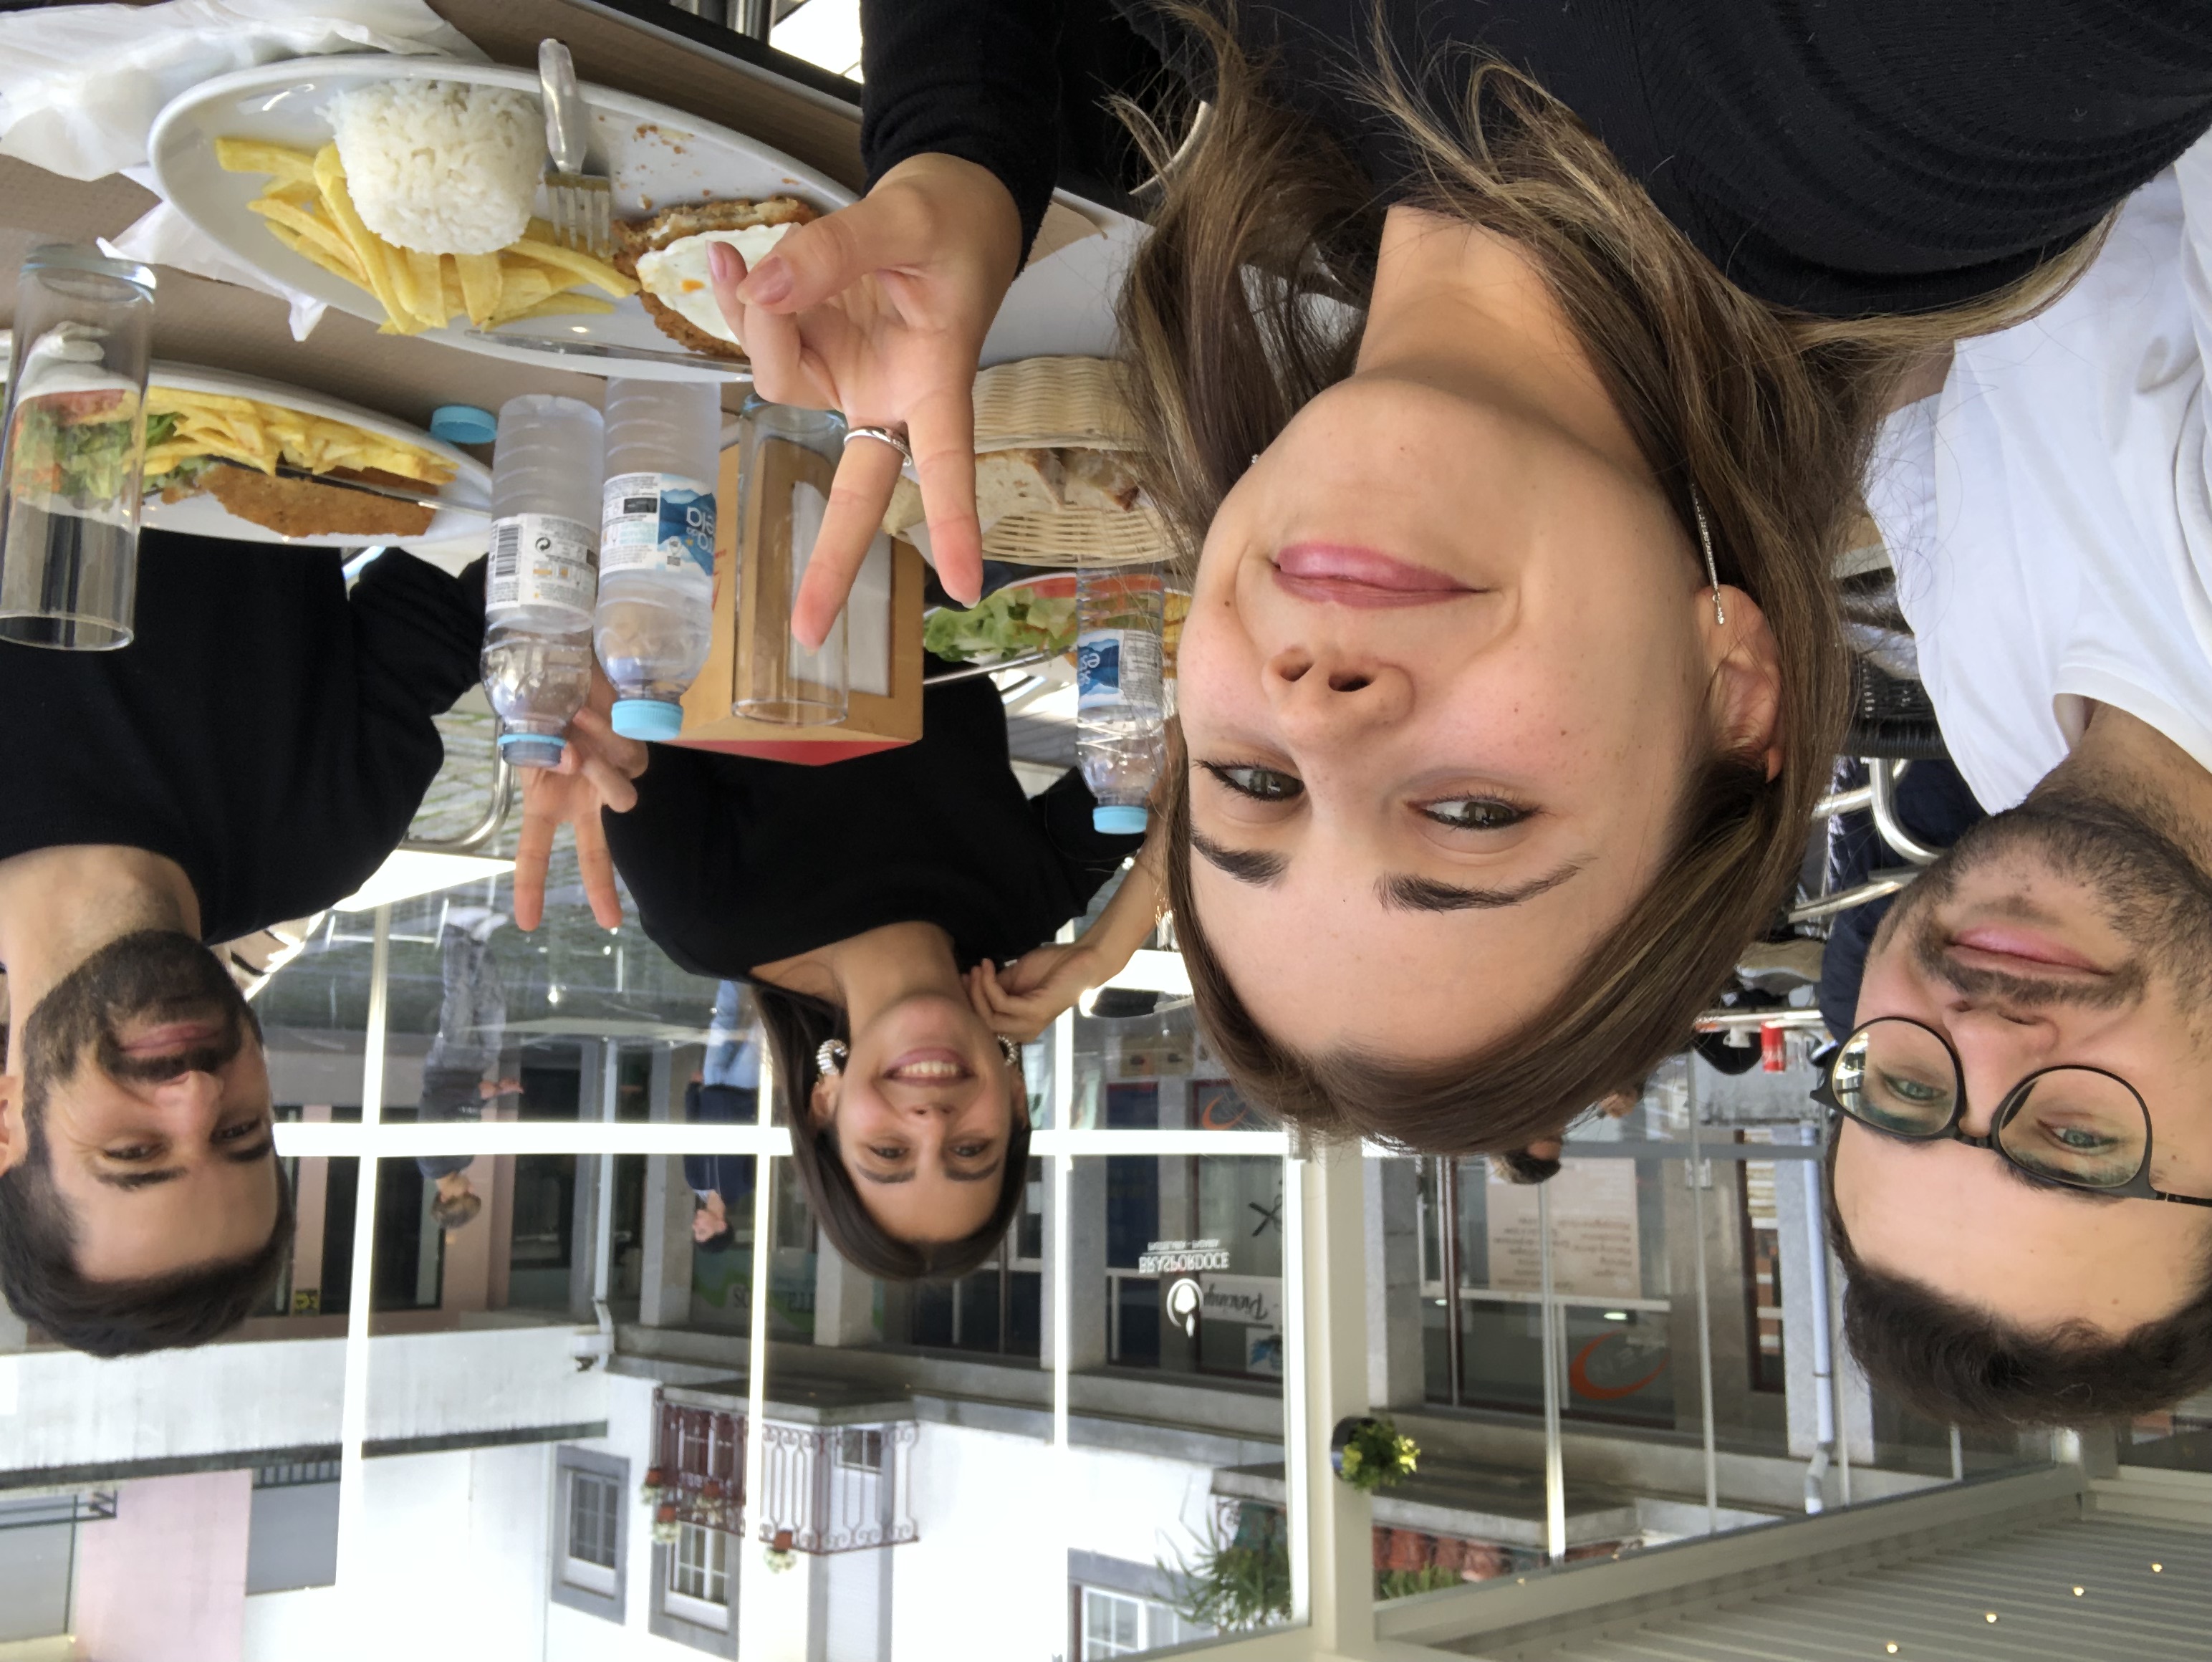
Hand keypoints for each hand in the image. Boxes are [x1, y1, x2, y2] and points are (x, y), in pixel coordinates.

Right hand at [512, 675, 648, 930]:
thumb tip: (571, 763)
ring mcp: (613, 775)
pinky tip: (591, 711)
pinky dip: (608, 736)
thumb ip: (543, 754)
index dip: (530, 886)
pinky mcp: (637, 751)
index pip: (536, 851)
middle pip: (595, 852)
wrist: (562, 654)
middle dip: (600, 886)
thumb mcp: (526, 728)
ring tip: (577, 729)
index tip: (525, 924)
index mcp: (547, 799)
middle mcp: (583, 796)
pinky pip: (631, 760)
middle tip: (608, 921)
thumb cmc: (538, 694)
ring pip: (621, 800)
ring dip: (600, 770)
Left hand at [708, 152, 1023, 646]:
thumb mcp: (905, 218)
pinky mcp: (813, 351)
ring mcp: (845, 377)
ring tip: (763, 254)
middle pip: (857, 489)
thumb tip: (766, 287)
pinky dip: (735, 301)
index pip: (947, 458)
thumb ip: (834, 251)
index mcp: (937, 378)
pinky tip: (722, 261)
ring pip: (777, 374)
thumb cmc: (949, 220)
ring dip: (755, 316)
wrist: (943, 198)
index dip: (955, 519)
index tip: (963, 583)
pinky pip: (757, 337)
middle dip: (831, 558)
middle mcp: (888, 394)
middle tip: (808, 630)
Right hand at [965, 944, 1102, 1042]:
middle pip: (984, 1024)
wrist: (1081, 959)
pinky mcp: (1035, 1013)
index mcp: (1019, 1026)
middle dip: (971, 997)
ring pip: (990, 1017)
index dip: (970, 1003)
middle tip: (968, 973)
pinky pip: (1002, 1003)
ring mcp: (1030, 1025)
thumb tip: (973, 986)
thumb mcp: (1016, 978)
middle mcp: (1024, 1031)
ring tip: (978, 968)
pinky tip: (988, 968)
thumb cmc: (1051, 968)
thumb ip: (996, 987)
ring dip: (979, 990)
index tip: (962, 980)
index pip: (986, 1024)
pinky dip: (989, 984)